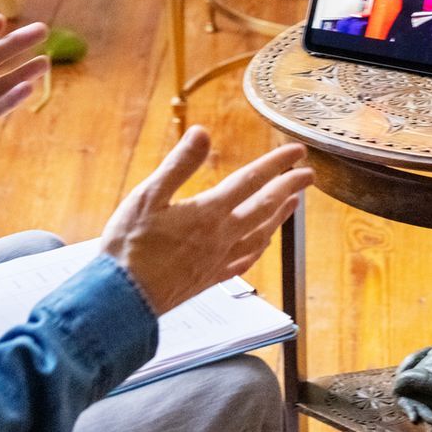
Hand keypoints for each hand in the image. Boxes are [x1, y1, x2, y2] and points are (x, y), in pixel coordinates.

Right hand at [101, 127, 311, 314]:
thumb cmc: (129, 246)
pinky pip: (245, 262)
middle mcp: (221, 236)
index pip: (251, 181)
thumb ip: (179, 164)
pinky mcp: (209, 279)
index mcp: (209, 213)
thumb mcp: (148, 196)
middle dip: (289, 188)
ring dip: (279, 217)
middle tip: (308, 175)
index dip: (277, 164)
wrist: (124, 298)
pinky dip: (259, 249)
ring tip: (292, 204)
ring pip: (260, 235)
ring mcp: (218, 260)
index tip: (298, 152)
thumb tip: (202, 133)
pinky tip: (262, 245)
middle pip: (265, 208)